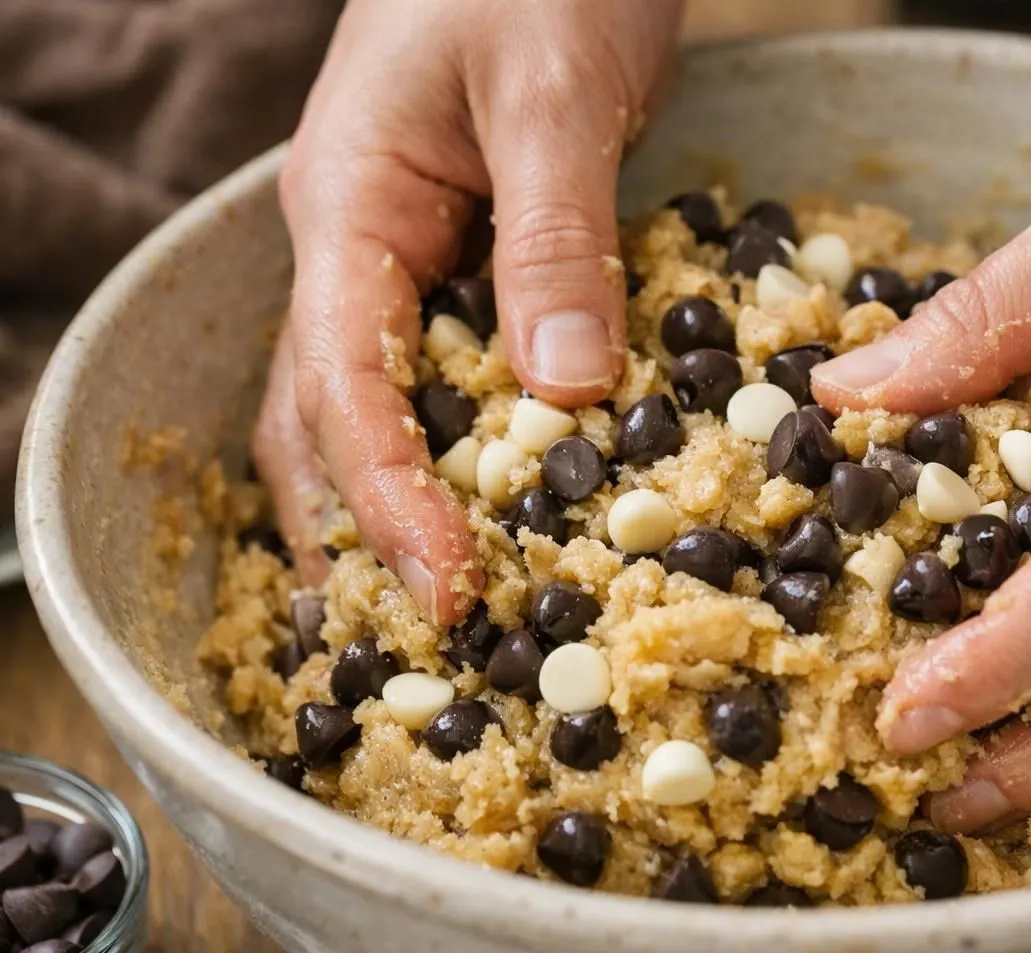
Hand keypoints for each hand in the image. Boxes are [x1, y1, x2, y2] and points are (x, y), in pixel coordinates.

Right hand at [252, 0, 681, 621]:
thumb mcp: (551, 91)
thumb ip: (556, 237)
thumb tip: (562, 391)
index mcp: (350, 209)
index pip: (345, 390)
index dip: (390, 503)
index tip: (451, 590)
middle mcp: (359, 248)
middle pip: (328, 423)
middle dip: (369, 535)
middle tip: (432, 643)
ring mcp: (409, 255)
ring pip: (377, 408)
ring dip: (398, 509)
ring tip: (444, 609)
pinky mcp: (472, 256)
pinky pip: (450, 371)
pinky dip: (464, 447)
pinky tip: (504, 501)